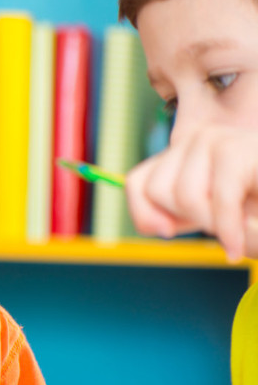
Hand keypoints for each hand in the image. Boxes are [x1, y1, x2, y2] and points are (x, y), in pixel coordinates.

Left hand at [127, 124, 257, 259]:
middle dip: (191, 220)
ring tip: (240, 224)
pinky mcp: (243, 150)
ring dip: (215, 225)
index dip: (144, 214)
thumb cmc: (256, 218)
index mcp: (184, 155)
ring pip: (184, 197)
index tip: (169, 232)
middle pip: (158, 191)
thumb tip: (157, 225)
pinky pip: (218, 201)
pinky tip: (240, 246)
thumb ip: (172, 216)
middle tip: (224, 223)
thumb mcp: (207, 218)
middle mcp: (198, 139)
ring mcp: (221, 140)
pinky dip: (231, 232)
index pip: (138, 183)